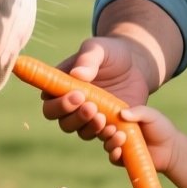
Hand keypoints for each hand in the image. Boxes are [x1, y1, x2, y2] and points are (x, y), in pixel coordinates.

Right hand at [38, 37, 154, 142]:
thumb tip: (77, 75)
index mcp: (63, 87)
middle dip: (76, 117)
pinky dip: (108, 137)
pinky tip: (117, 130)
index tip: (78, 95)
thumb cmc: (111, 52)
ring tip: (103, 117)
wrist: (136, 64)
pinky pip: (103, 138)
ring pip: (82, 132)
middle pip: (63, 122)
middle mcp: (73, 106)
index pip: (50, 103)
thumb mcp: (99, 49)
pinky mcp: (108, 125)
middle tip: (92, 107)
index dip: (60, 104)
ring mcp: (90, 118)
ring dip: (90, 128)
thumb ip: (88, 59)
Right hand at [105, 105, 179, 171]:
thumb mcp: (151, 115)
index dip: (100, 114)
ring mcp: (119, 145)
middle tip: (111, 128)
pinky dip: (113, 154)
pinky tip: (119, 151)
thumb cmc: (160, 127)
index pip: (104, 115)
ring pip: (106, 144)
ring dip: (110, 141)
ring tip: (121, 137)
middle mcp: (116, 131)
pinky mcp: (123, 159)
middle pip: (102, 130)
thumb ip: (138, 112)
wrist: (171, 148)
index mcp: (120, 118)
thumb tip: (121, 113)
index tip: (100, 113)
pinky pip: (113, 158)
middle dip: (103, 129)